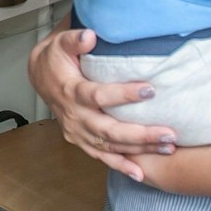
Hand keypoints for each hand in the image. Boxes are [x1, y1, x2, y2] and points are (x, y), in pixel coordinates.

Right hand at [28, 27, 177, 179]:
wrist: (40, 77)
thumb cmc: (56, 59)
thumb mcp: (61, 43)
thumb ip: (74, 39)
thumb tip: (90, 36)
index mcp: (72, 92)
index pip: (98, 96)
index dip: (123, 95)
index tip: (150, 91)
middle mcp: (75, 117)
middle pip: (109, 130)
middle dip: (140, 134)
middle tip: (169, 134)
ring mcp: (78, 132)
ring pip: (110, 146)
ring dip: (139, 150)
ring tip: (167, 148)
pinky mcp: (81, 141)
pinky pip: (102, 157)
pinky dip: (120, 166)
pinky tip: (140, 174)